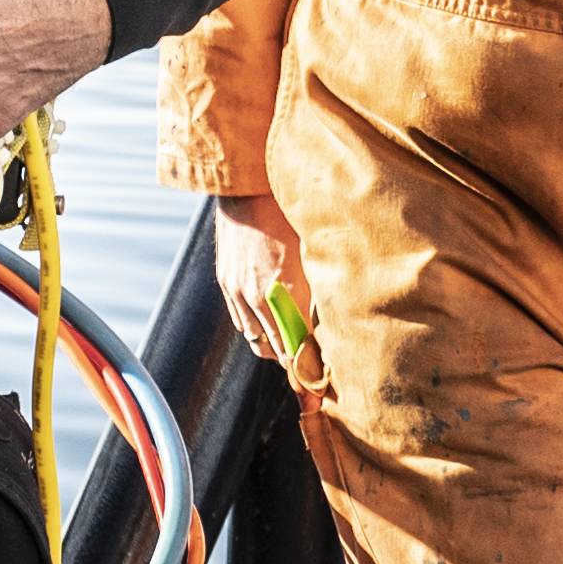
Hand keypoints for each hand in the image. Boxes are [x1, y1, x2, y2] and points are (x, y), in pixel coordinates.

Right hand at [211, 190, 317, 377]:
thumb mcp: (315, 251)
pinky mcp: (225, 282)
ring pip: (255, 339)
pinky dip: (256, 329)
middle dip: (294, 359)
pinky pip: (240, 321)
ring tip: (292, 345)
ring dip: (273, 346)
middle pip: (275, 349)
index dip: (311, 362)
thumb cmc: (290, 216)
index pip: (299, 344)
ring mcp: (237, 291)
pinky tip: (270, 323)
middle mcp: (257, 296)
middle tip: (311, 363)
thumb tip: (337, 317)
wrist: (247, 189)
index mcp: (284, 290)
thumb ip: (320, 289)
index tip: (324, 373)